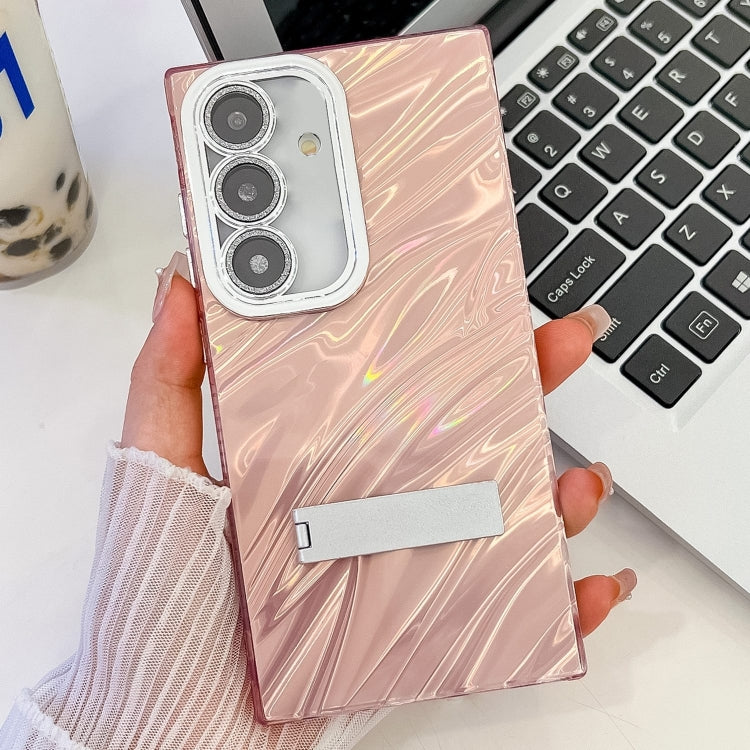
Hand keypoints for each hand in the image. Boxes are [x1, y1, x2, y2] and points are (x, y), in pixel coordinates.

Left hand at [122, 252, 635, 637]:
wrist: (183, 709)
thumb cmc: (171, 589)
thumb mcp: (163, 463)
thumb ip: (170, 376)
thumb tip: (184, 283)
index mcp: (332, 450)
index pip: (405, 380)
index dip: (452, 335)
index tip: (487, 292)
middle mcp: (382, 496)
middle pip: (474, 431)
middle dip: (531, 383)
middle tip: (566, 343)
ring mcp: (412, 557)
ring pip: (510, 513)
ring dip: (562, 494)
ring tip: (578, 483)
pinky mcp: (428, 622)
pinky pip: (513, 608)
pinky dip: (561, 600)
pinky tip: (585, 586)